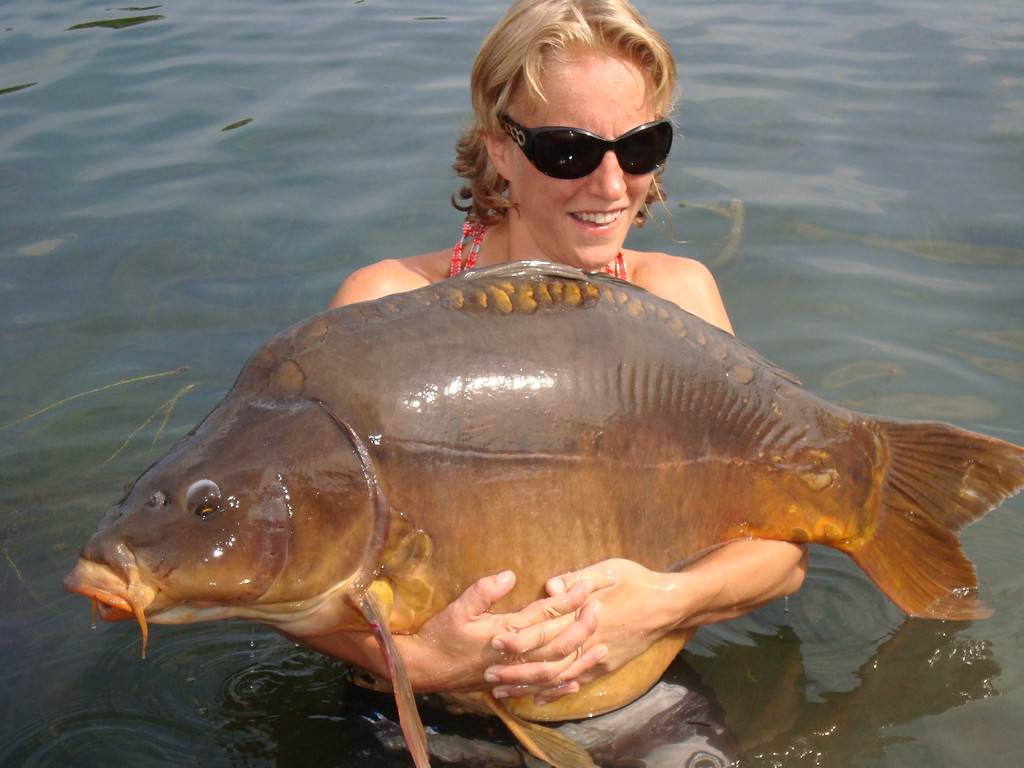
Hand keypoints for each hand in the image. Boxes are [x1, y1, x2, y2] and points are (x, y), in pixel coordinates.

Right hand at [399, 570, 605, 693]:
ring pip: (555, 668)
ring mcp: (513, 672)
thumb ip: (483, 591)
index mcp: (505, 633)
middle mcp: (514, 655)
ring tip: (602, 644)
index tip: (586, 586)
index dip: (567, 600)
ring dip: (580, 656)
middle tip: (601, 606)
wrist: (425, 669)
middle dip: (582, 625)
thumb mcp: (457, 608)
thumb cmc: (440, 636)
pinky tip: (577, 679)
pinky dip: (562, 683)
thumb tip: (510, 575)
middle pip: (557, 642)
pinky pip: (542, 687)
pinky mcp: (509, 683)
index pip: (544, 615)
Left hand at [486, 542, 806, 703]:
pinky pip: (578, 681)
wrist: (671, 604)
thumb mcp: (609, 569)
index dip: (522, 635)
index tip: (497, 640)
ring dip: (531, 684)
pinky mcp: (607, 665)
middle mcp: (592, 639)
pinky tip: (536, 698)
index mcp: (588, 612)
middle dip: (518, 667)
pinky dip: (556, 691)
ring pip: (560, 676)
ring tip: (503, 690)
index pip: (548, 626)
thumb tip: (550, 587)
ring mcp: (600, 656)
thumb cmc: (638, 580)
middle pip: (548, 657)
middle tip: (490, 673)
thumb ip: (578, 579)